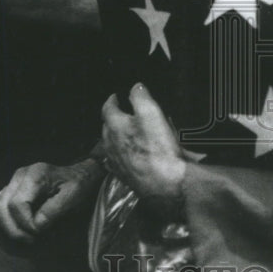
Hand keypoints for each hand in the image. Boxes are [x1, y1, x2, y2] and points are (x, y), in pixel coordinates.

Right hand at [0, 158, 103, 241]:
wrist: (79, 176)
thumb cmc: (79, 186)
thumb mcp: (74, 196)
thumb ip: (54, 210)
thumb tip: (36, 225)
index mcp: (35, 174)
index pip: (17, 204)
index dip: (26, 224)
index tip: (41, 232)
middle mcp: (19, 176)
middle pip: (1, 208)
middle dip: (15, 229)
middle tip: (32, 239)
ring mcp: (12, 182)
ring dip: (6, 227)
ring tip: (25, 235)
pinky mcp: (9, 190)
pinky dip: (0, 221)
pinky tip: (17, 227)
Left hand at [101, 84, 185, 200]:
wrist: (165, 184)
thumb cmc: (158, 149)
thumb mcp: (152, 112)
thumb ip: (140, 96)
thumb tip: (135, 87)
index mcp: (115, 126)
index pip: (107, 108)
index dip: (112, 100)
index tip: (115, 96)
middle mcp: (110, 144)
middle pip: (107, 127)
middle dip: (114, 118)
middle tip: (123, 113)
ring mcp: (116, 162)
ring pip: (111, 144)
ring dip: (117, 137)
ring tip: (128, 132)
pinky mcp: (124, 175)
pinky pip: (118, 161)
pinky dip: (122, 154)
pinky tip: (128, 155)